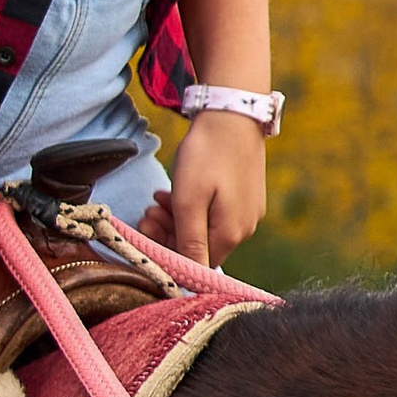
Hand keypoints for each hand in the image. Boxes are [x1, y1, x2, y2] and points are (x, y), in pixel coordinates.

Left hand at [142, 109, 264, 267]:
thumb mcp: (189, 200)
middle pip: (201, 247)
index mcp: (230, 234)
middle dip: (169, 233)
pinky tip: (179, 191)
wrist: (233, 115)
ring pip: (206, 229)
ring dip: (178, 218)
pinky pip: (217, 214)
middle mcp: (245, 229)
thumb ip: (189, 241)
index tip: (147, 230)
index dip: (167, 253)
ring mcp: (249, 213)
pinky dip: (195, 207)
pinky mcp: (248, 198)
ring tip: (160, 197)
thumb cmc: (207, 156)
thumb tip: (189, 280)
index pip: (196, 264)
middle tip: (148, 210)